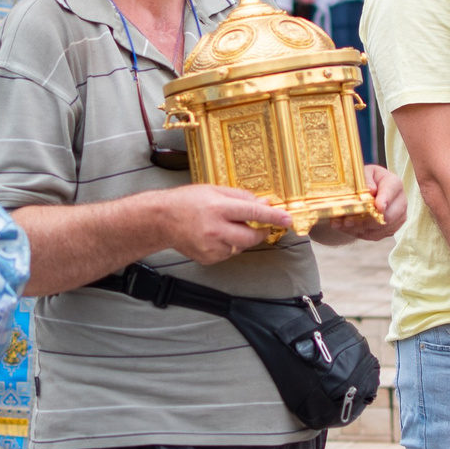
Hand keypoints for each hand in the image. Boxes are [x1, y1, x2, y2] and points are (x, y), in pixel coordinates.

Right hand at [150, 186, 295, 264]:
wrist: (161, 220)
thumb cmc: (187, 201)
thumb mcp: (214, 190)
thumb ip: (241, 197)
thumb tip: (264, 202)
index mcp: (218, 208)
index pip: (254, 212)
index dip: (273, 216)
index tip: (287, 219)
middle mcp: (215, 229)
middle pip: (251, 236)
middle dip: (260, 232)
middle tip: (261, 226)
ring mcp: (211, 247)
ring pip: (240, 247)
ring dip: (240, 238)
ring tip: (224, 227)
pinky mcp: (208, 258)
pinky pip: (227, 254)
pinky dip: (227, 246)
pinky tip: (214, 236)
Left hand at [313, 166, 406, 244]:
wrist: (375, 186)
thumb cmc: (368, 178)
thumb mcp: (366, 172)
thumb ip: (367, 179)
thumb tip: (371, 190)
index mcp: (394, 184)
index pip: (391, 193)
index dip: (385, 201)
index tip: (378, 207)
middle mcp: (400, 203)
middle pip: (387, 217)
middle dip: (366, 220)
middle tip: (347, 219)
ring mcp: (397, 219)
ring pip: (379, 229)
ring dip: (358, 228)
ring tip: (341, 223)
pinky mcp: (389, 230)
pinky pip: (374, 236)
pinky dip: (358, 233)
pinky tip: (344, 227)